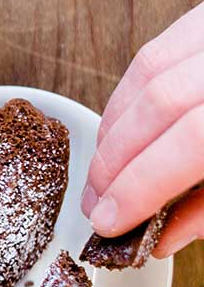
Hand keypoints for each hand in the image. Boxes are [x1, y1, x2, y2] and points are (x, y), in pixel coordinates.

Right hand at [82, 1, 203, 255]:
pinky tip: (121, 126)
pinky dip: (129, 92)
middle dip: (116, 160)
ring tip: (103, 172)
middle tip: (96, 202)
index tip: (109, 221)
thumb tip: (161, 235)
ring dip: (114, 127)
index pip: (190, 144)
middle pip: (159, 104)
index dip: (139, 186)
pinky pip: (155, 51)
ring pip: (148, 73)